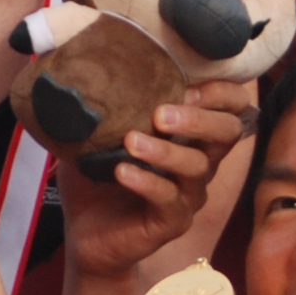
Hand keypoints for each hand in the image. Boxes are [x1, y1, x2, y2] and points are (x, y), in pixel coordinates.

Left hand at [54, 79, 255, 279]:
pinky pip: (169, 199)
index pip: (229, 107)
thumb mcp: (95, 134)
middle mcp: (198, 162)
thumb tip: (65, 59)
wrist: (85, 235)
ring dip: (165, 151)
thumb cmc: (95, 178)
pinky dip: (146, 182)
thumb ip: (98, 101)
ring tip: (131, 141)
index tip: (186, 85)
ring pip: (197, 166)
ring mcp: (188, 194)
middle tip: (161, 113)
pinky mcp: (172, 221)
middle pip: (227, 132)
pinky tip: (121, 171)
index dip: (221, 92)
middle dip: (200, 118)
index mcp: (188, 135)